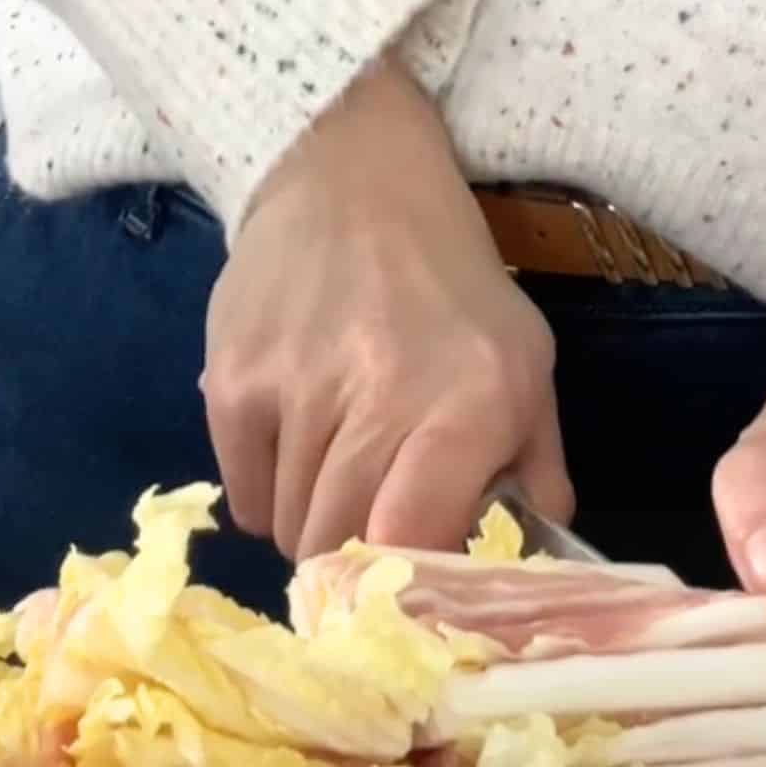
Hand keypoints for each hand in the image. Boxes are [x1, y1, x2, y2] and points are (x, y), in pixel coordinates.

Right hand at [201, 57, 571, 559]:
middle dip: (357, 561)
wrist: (347, 177)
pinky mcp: (230, 384)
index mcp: (466, 407)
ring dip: (313, 526)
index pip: (413, 547)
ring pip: (289, 531)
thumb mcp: (523, 362)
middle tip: (371, 535)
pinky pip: (244, 499)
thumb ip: (535, 465)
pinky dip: (268, 497)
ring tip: (337, 477)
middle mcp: (378, 402)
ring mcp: (293, 393)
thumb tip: (531, 567)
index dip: (406, 588)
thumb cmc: (449, 283)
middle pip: (341, 549)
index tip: (410, 589)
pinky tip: (294, 453)